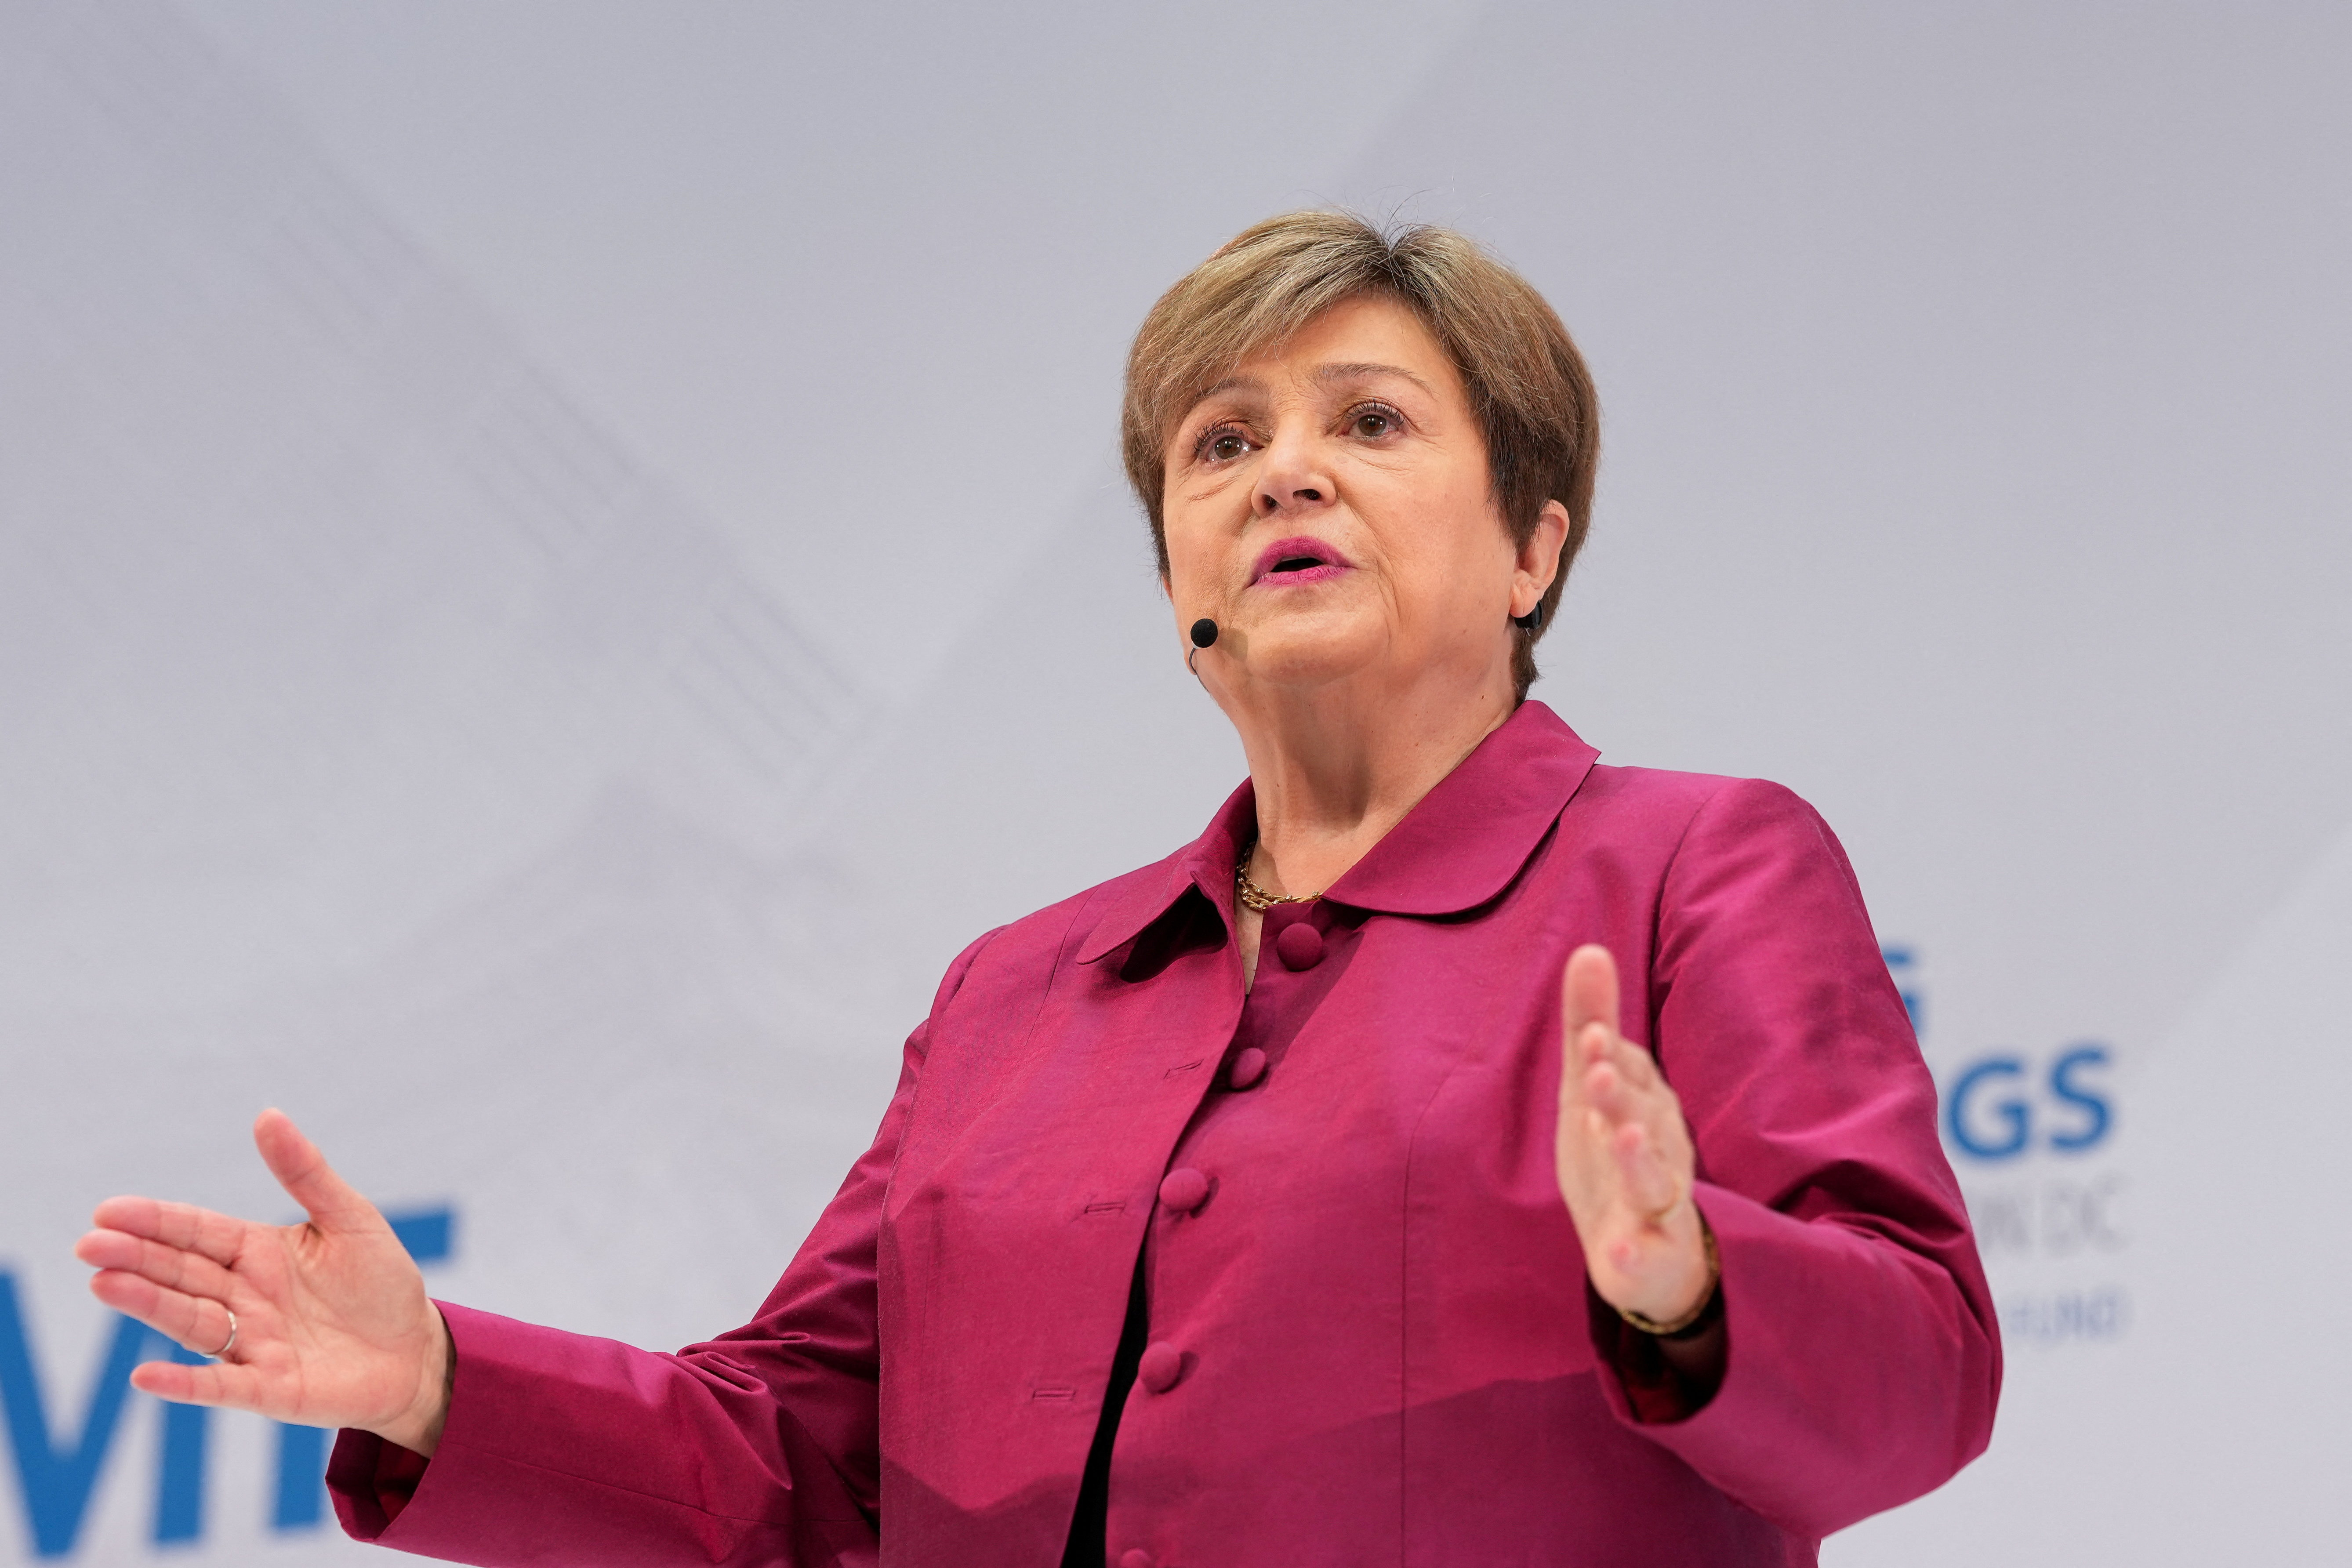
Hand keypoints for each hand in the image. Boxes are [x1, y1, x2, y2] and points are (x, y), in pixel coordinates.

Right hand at [74, 1109, 452, 1454]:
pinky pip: (221, 1385)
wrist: (418, 1351)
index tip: (107, 1211)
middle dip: (136, 1258)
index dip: (155, 1221)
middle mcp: (245, 1297)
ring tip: (104, 1283)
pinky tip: (145, 1376)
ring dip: (147, 1305)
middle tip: (89, 1245)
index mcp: (259, 1253)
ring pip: (190, 1321)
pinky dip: (184, 1383)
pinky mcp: (270, 1388)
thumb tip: (268, 1115)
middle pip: (181, 1274)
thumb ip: (307, 1173)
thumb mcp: (351, 1219)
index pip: (197, 1232)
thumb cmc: (382, 1282)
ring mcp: (252, 1344)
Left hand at [1554, 945, 1713, 1325]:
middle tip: (1598, 1073)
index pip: (1629, 1073)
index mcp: (1645, 1106)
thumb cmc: (1616, 1152)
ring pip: (1653, 1179)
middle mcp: (1660, 1148)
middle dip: (1622, 1096)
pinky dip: (1636, 1253)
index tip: (1590, 1034)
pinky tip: (1621, 1252)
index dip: (1609, 1055)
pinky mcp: (1653, 1252)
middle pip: (1642, 1118)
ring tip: (1621, 1138)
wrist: (1653, 1253)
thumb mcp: (1593, 1089)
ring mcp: (1658, 1202)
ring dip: (1637, 1159)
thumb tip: (1589, 948)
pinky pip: (1646, 1255)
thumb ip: (1593, 1024)